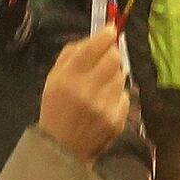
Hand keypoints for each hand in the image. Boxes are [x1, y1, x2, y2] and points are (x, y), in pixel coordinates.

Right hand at [37, 26, 134, 161]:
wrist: (62, 147)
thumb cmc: (56, 107)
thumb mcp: (53, 77)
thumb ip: (72, 53)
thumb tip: (98, 37)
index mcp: (69, 77)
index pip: (95, 46)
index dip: (106, 35)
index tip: (110, 31)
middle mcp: (88, 89)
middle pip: (114, 58)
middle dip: (111, 55)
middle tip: (104, 61)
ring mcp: (104, 106)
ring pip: (121, 76)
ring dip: (113, 77)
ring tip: (100, 87)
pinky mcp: (116, 120)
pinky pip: (125, 96)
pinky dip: (117, 96)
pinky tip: (104, 104)